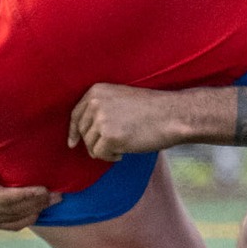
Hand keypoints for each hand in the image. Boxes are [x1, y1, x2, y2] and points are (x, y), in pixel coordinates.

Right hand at [0, 134, 56, 231]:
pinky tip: (40, 211)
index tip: (44, 188)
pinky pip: (9, 226)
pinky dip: (26, 220)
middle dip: (35, 203)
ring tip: (54, 200)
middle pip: (8, 209)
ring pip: (11, 219)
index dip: (23, 195)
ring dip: (35, 211)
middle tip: (57, 194)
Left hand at [68, 83, 190, 160]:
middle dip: (93, 143)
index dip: (74, 131)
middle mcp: (96, 103)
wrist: (173, 115)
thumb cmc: (153, 108)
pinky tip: (124, 152)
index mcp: (97, 91)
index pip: (76, 114)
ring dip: (104, 150)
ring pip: (90, 145)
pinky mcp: (109, 137)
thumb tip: (83, 132)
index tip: (73, 142)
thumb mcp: (122, 98)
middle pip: (83, 132)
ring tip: (123, 146)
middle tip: (111, 146)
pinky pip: (100, 154)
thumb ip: (102, 108)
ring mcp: (102, 120)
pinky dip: (110, 157)